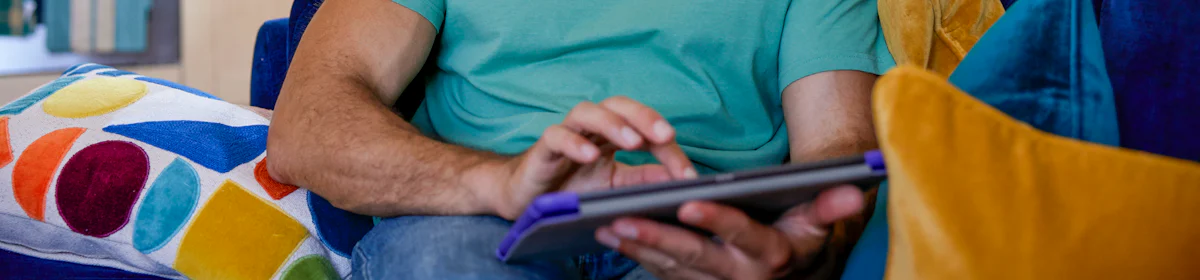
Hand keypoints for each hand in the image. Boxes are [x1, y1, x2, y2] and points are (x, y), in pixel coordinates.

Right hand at [487, 96, 697, 219]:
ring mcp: (566, 134)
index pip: (645, 128)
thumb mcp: (615, 188)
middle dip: (644, 117)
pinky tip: (590, 156)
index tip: (688, 174)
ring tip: (633, 142)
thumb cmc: (570, 189)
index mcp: (612, 135)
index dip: (669, 147)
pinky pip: (557, 136)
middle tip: (666, 135)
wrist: (525, 200)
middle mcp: (591, 128)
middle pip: (619, 105)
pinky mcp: (542, 149)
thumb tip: (680, 180)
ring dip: (613, 124)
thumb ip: (643, 180)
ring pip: (588, 112)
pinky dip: (574, 142)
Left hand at [595, 185, 864, 279]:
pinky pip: (660, 272)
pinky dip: (635, 254)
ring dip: (638, 246)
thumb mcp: (816, 223)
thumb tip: (856, 189)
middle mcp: (739, 276)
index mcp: (770, 255)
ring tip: (608, 224)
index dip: (717, 220)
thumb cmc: (798, 237)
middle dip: (658, 237)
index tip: (689, 203)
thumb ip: (829, 206)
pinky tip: (610, 234)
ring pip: (670, 267)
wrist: (790, 278)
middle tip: (624, 218)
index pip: (742, 235)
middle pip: (695, 256)